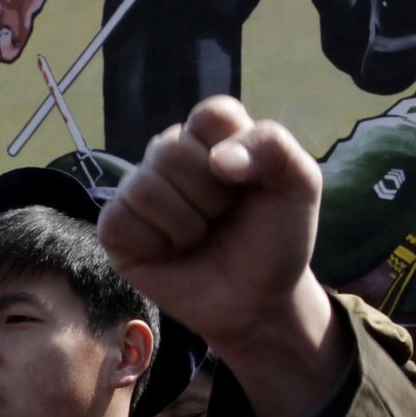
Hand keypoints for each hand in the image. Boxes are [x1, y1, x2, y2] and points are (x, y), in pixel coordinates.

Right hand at [100, 98, 321, 352]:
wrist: (258, 301)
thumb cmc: (275, 239)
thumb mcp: (299, 187)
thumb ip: (275, 150)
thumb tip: (219, 160)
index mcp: (213, 135)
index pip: (211, 115)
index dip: (234, 151)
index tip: (249, 183)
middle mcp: (170, 155)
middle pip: (170, 150)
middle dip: (209, 197)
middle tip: (222, 217)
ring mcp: (139, 190)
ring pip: (143, 187)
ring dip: (184, 224)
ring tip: (199, 237)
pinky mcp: (116, 228)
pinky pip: (118, 220)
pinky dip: (154, 244)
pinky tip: (170, 252)